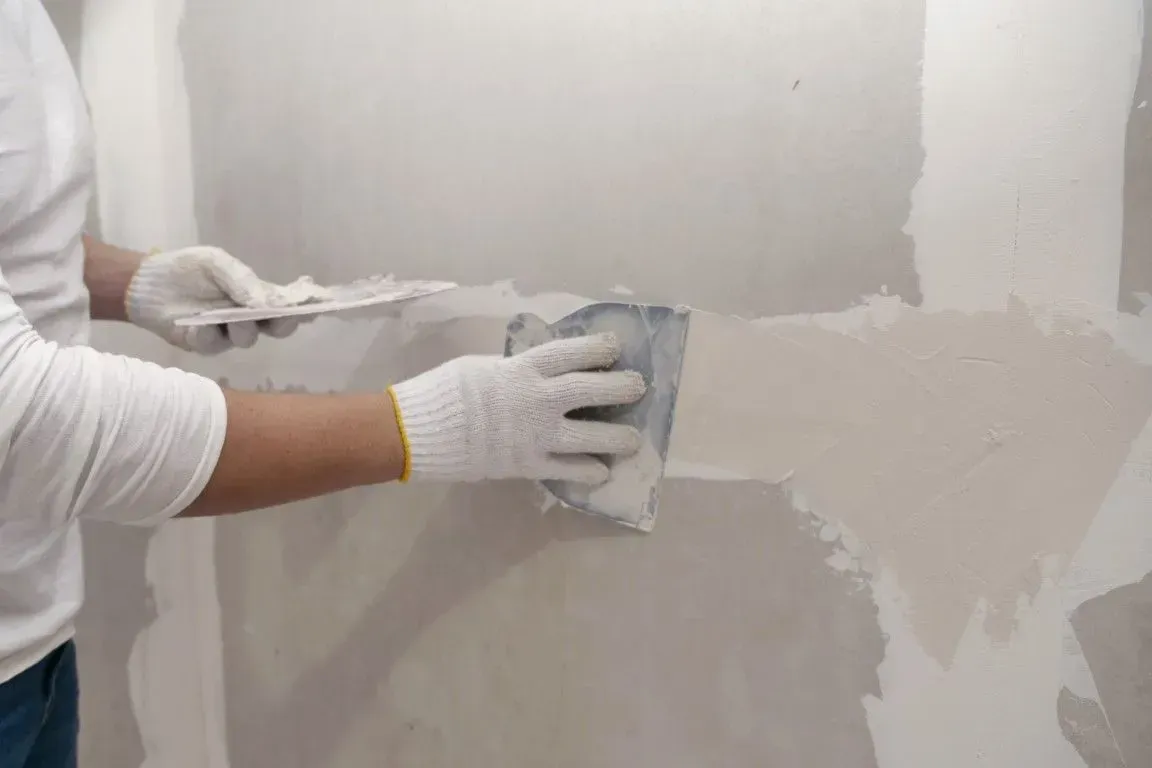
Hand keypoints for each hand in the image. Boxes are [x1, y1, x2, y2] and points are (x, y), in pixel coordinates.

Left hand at [125, 246, 320, 353]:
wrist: (148, 284)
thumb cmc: (187, 269)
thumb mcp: (217, 264)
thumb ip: (243, 281)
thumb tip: (268, 303)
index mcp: (258, 296)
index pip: (290, 305)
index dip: (309, 306)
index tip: (324, 304)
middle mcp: (249, 318)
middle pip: (279, 329)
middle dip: (283, 323)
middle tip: (278, 315)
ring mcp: (228, 334)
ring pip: (249, 339)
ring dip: (243, 328)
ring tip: (229, 317)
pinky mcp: (206, 346)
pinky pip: (215, 345)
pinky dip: (207, 333)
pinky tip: (196, 323)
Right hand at [388, 333, 646, 483]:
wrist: (420, 431)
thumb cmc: (447, 390)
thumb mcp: (484, 367)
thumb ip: (516, 371)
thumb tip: (537, 374)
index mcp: (525, 368)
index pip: (573, 353)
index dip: (598, 349)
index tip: (616, 347)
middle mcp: (539, 399)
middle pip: (591, 390)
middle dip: (620, 387)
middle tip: (639, 387)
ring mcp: (536, 435)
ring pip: (589, 436)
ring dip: (616, 437)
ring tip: (633, 438)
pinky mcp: (528, 464)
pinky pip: (566, 470)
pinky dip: (587, 471)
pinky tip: (602, 472)